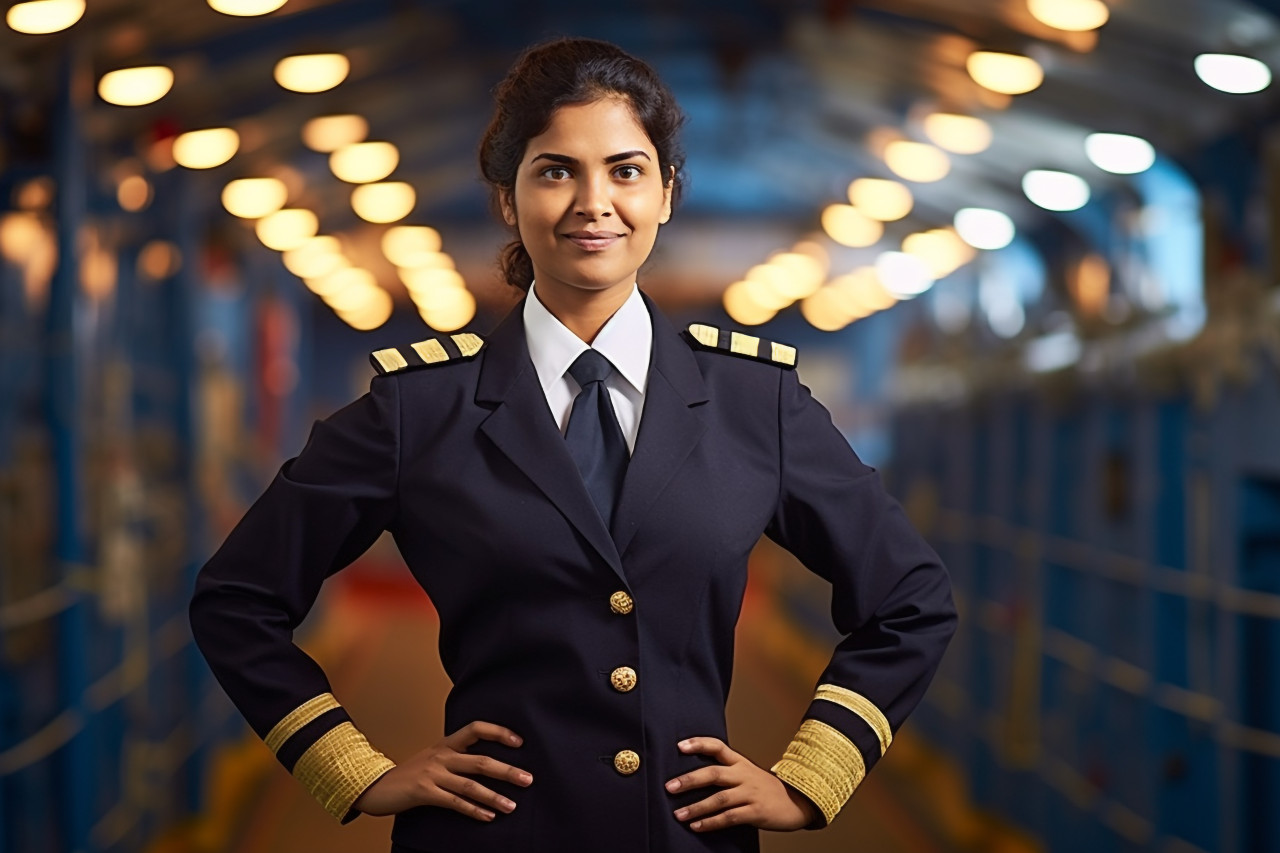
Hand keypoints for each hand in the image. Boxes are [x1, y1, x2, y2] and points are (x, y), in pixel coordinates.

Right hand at [353, 721, 531, 821]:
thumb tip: (487, 764)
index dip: (499, 732)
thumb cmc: (409, 774)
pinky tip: (488, 816)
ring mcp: (433, 773)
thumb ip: (456, 757)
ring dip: (494, 796)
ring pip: (470, 785)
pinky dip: (474, 810)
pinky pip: (454, 802)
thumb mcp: (433, 758)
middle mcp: (441, 755)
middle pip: (481, 760)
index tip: (519, 741)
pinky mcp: (424, 792)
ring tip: (512, 805)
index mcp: (445, 744)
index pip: (476, 729)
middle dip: (507, 771)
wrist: (375, 786)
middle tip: (528, 779)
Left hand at [665, 737, 818, 831]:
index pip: (718, 747)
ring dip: (696, 807)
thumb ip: (727, 773)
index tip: (680, 746)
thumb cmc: (767, 789)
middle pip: (713, 773)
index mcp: (741, 763)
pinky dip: (711, 822)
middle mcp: (744, 775)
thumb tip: (694, 777)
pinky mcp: (756, 812)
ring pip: (719, 799)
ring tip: (678, 814)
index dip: (699, 744)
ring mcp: (750, 794)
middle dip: (689, 780)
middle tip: (669, 787)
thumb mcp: (748, 774)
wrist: (799, 802)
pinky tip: (697, 826)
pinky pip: (729, 817)